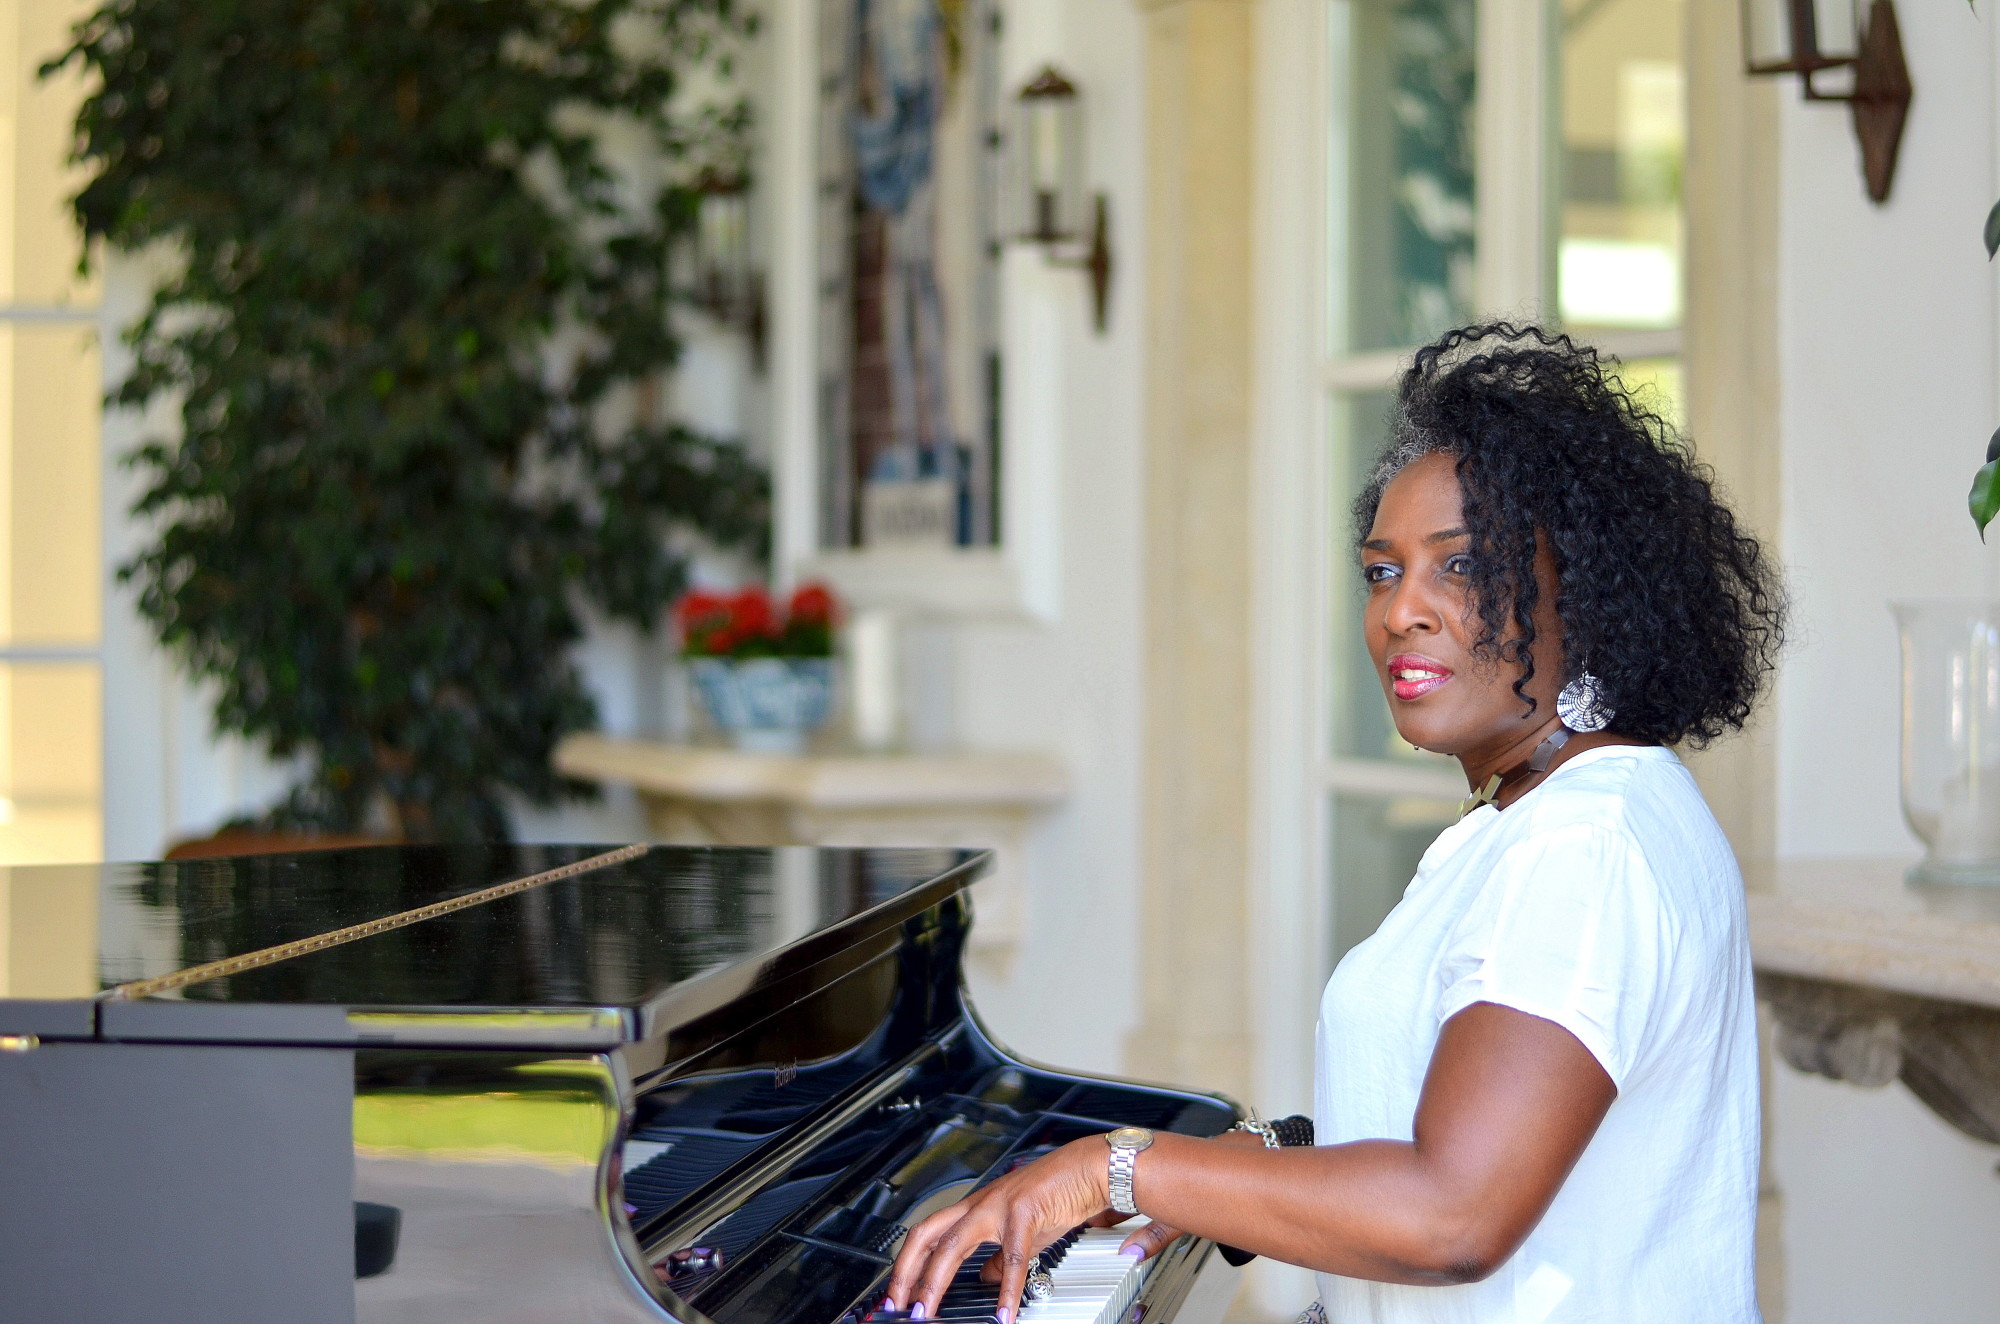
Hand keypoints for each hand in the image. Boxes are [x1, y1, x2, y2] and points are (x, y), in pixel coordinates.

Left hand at [884, 1135, 1137, 1323]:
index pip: (928, 1236)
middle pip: (925, 1235)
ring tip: (927, 1312)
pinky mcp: (1023, 1210)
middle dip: (905, 1271)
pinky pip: (1011, 1256)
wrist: (1091, 1169)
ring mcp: (997, 1205)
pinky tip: (1004, 1310)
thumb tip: (983, 1279)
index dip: (908, 1265)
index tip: (899, 1294)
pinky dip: (1006, 1288)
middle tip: (896, 1305)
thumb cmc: (1059, 1194)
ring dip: (934, 1281)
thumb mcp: (1021, 1233)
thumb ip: (997, 1257)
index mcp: (974, 1209)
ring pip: (951, 1243)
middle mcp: (978, 1204)